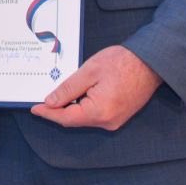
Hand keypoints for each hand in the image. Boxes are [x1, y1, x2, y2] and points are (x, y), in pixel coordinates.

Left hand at [30, 45, 161, 130]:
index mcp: (99, 112)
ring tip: (56, 96)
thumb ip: (68, 89)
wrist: (151, 62)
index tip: (35, 109)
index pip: (66, 118)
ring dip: (70, 109)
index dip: (48, 113)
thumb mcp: (89, 71)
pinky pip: (94, 115)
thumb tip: (51, 102)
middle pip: (74, 120)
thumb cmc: (122, 62)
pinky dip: (82, 108)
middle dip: (57, 111)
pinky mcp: (119, 116)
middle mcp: (108, 122)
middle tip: (41, 101)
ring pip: (84, 118)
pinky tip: (75, 96)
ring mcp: (115, 121)